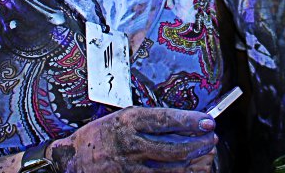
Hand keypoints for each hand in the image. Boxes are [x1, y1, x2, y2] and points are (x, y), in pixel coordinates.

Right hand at [49, 106, 216, 172]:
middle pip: (174, 147)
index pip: (167, 120)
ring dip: (194, 162)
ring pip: (172, 168)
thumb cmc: (98, 136)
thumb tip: (179, 122)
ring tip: (205, 156)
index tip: (208, 121)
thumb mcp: (121, 117)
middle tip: (211, 139)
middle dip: (198, 144)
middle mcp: (132, 144)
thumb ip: (147, 120)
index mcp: (129, 121)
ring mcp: (132, 166)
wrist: (73, 160)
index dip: (191, 121)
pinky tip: (190, 171)